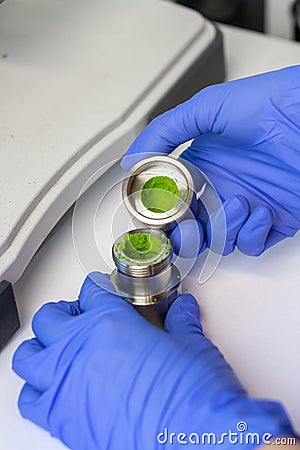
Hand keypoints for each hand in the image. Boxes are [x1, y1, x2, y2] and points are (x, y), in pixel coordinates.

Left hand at [13, 273, 293, 448]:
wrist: (196, 440)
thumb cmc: (193, 395)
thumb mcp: (192, 345)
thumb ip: (180, 322)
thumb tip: (183, 310)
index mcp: (110, 323)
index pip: (90, 292)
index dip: (96, 288)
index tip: (99, 292)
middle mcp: (81, 350)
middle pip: (50, 317)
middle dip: (63, 312)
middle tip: (77, 316)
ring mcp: (68, 385)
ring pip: (28, 356)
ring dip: (40, 348)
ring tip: (57, 348)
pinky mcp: (64, 421)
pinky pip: (30, 400)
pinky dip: (37, 390)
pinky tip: (54, 387)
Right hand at [122, 66, 299, 255]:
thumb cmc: (267, 103)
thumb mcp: (206, 108)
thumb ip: (163, 132)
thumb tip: (132, 159)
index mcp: (202, 168)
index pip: (172, 203)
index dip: (163, 216)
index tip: (161, 218)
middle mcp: (221, 189)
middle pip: (191, 230)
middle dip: (187, 237)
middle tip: (190, 228)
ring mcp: (245, 206)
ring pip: (219, 242)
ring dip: (224, 230)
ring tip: (238, 204)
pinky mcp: (271, 220)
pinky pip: (250, 245)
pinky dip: (251, 235)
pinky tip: (260, 211)